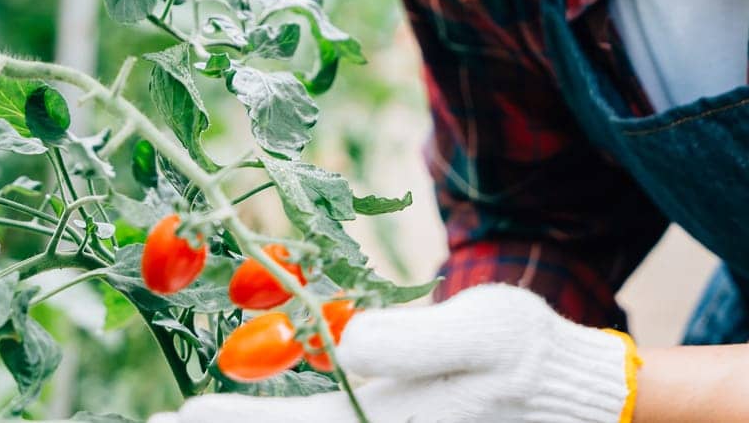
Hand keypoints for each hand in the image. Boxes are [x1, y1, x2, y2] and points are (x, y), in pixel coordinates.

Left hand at [147, 283, 637, 422]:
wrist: (576, 396)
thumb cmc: (528, 356)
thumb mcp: (484, 334)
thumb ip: (415, 343)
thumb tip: (342, 347)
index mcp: (392, 421)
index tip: (179, 414)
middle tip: (171, 419)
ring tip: (204, 417)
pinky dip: (300, 419)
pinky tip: (280, 404)